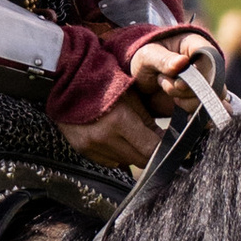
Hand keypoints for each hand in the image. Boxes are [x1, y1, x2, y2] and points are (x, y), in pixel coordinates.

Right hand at [58, 28, 221, 172]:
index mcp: (119, 122)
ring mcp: (91, 146)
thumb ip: (149, 122)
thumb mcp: (131, 95)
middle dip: (151, 151)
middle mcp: (104, 138)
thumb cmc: (102, 80)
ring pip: (125, 162)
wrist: (67, 78)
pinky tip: (117, 137)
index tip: (173, 146)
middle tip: (157, 140)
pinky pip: (109, 160)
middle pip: (139, 159)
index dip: (164, 150)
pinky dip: (117, 153)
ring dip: (134, 153)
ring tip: (135, 135)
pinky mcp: (83, 149)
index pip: (151, 149)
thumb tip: (166, 142)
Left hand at [123, 26, 221, 112]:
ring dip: (189, 103)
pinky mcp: (201, 101)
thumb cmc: (144, 60)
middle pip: (212, 83)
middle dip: (188, 91)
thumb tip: (182, 62)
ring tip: (170, 95)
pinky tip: (183, 114)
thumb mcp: (147, 56)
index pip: (211, 59)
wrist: (138, 81)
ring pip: (211, 99)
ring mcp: (205, 84)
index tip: (178, 83)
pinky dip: (198, 117)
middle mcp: (206, 65)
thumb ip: (163, 59)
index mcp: (196, 46)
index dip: (198, 75)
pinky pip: (209, 112)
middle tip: (165, 86)